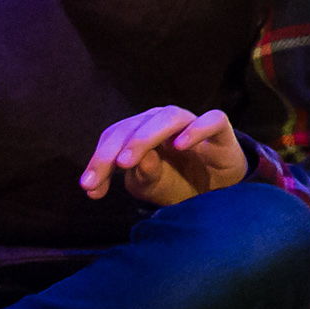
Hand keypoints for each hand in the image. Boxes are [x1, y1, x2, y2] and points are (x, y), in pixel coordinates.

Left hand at [82, 107, 249, 206]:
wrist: (218, 190)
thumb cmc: (180, 183)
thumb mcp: (153, 186)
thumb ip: (140, 174)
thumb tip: (127, 162)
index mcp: (142, 131)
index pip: (115, 136)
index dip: (99, 159)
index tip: (89, 188)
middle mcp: (163, 121)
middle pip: (133, 125)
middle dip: (110, 152)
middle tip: (96, 179)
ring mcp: (192, 123)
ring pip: (167, 117)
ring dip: (143, 138)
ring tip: (126, 163)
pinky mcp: (220, 128)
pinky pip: (211, 120)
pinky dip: (195, 129)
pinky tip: (180, 144)